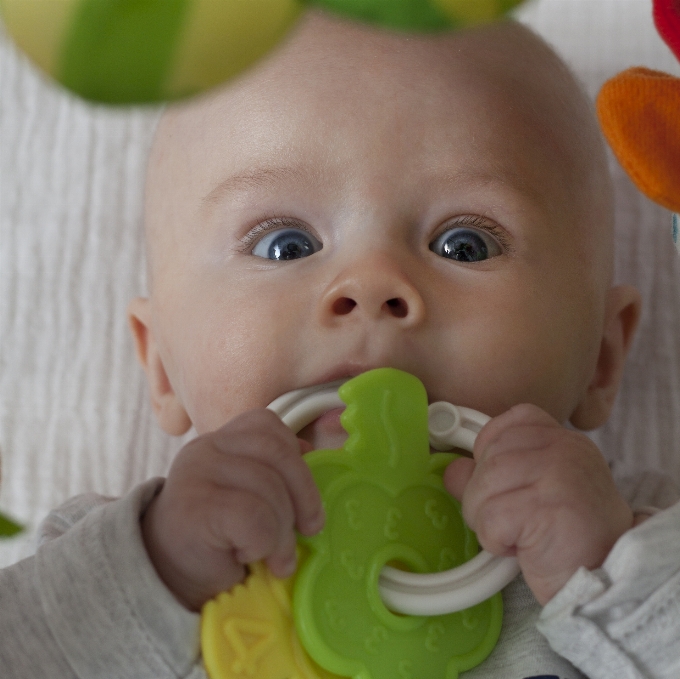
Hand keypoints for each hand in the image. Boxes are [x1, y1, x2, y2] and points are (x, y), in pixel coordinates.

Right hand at [141, 409, 323, 610]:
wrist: (163, 581)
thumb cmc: (216, 541)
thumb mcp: (248, 495)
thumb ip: (273, 471)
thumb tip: (311, 454)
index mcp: (221, 440)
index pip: (268, 425)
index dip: (296, 457)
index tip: (302, 496)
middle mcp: (206, 448)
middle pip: (277, 452)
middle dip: (305, 495)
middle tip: (309, 530)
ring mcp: (197, 474)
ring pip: (269, 488)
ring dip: (284, 533)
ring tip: (277, 559)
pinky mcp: (195, 508)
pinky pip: (254, 517)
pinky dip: (264, 543)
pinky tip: (249, 557)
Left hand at [444, 404, 632, 604]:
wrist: (609, 585)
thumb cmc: (568, 541)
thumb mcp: (532, 495)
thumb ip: (493, 475)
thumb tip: (453, 471)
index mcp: (566, 442)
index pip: (515, 419)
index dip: (492, 448)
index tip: (500, 482)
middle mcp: (566, 450)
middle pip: (490, 454)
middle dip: (482, 493)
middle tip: (508, 521)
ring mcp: (560, 475)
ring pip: (484, 483)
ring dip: (485, 518)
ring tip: (514, 536)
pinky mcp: (550, 507)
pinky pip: (492, 516)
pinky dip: (496, 539)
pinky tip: (522, 548)